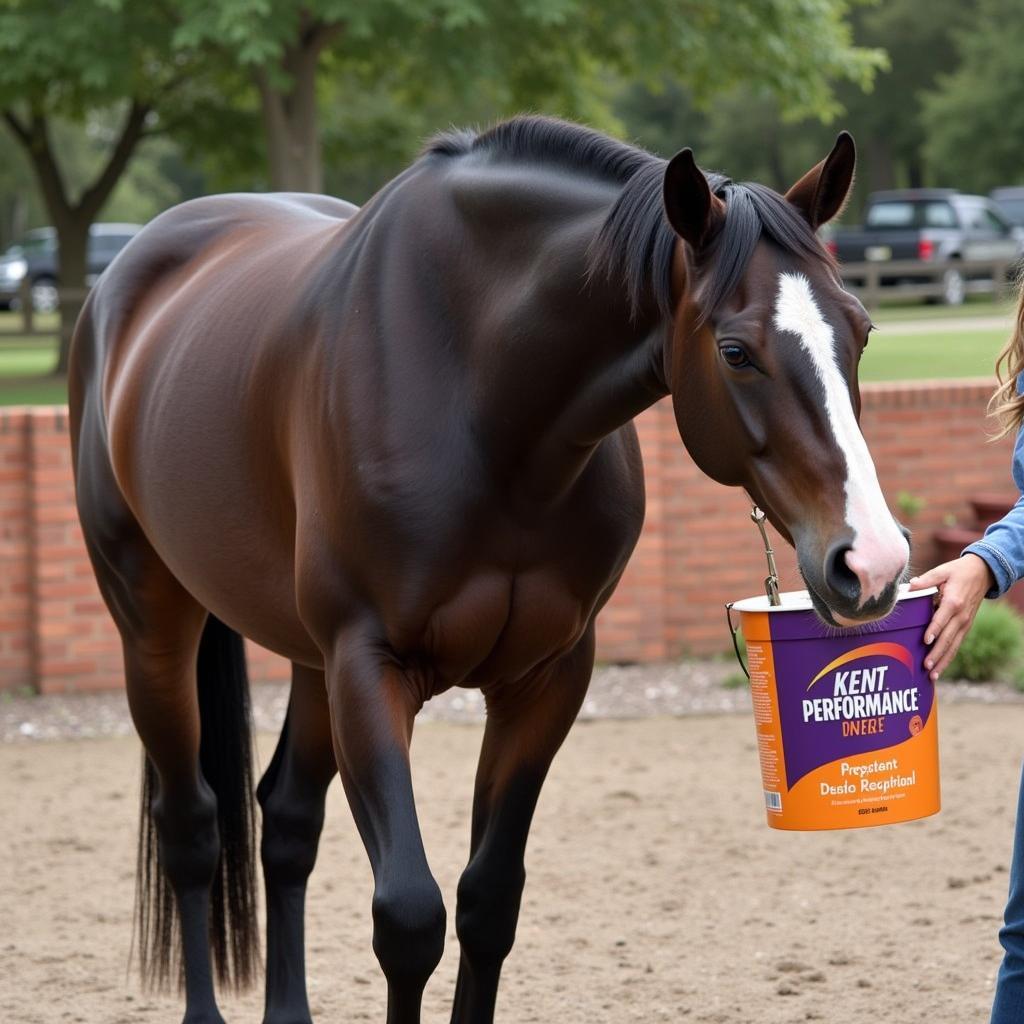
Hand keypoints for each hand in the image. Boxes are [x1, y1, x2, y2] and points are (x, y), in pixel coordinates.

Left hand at [908, 554, 993, 680]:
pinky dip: (949, 657)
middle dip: (937, 653)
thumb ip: (926, 580)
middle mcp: (961, 616)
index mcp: (953, 601)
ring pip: (954, 645)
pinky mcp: (966, 626)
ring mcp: (965, 623)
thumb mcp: (942, 571)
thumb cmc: (958, 572)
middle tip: (926, 666)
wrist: (982, 573)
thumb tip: (911, 586)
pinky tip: (941, 667)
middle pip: (948, 638)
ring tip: (932, 675)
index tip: (925, 640)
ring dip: (943, 661)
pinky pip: (957, 644)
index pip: (942, 618)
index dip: (934, 630)